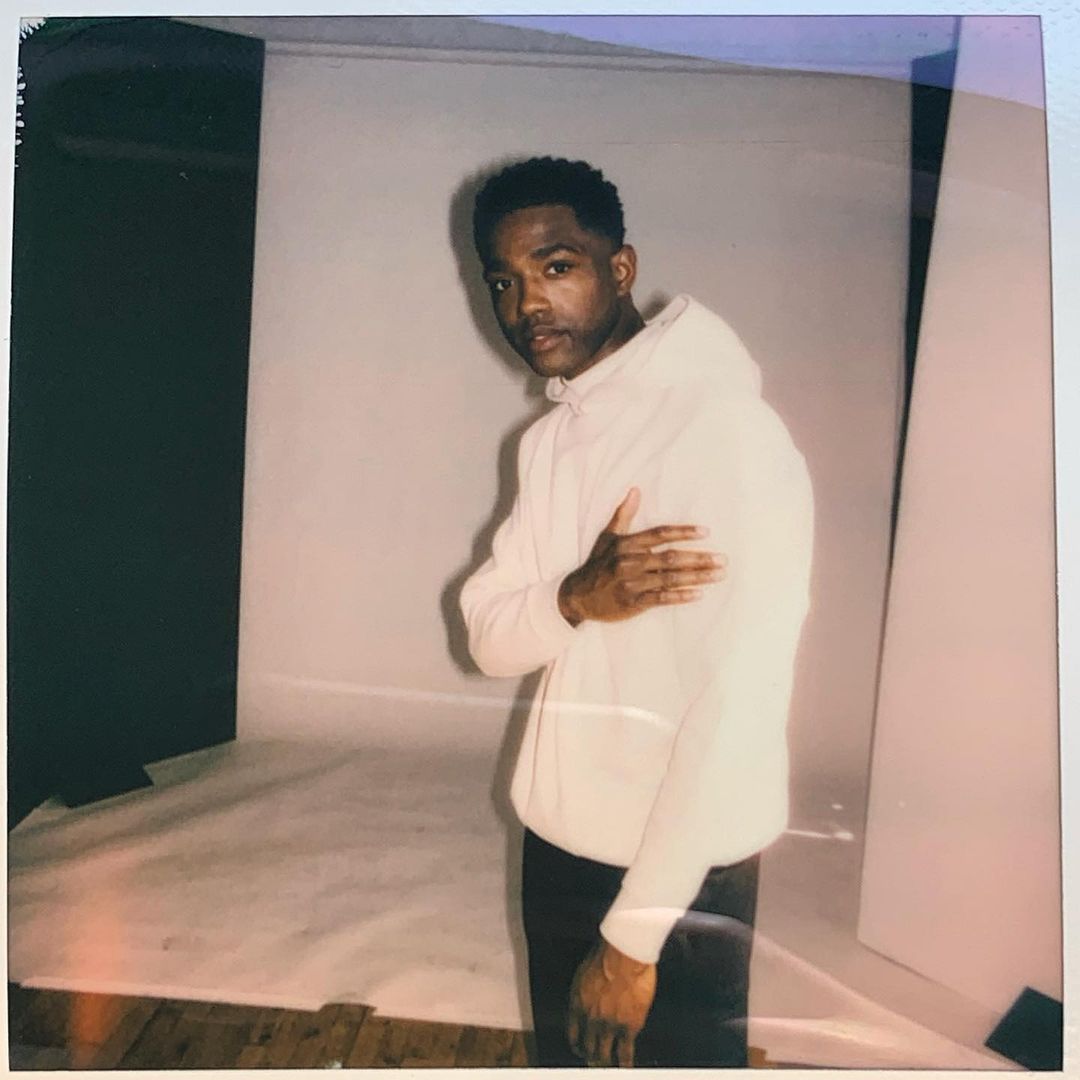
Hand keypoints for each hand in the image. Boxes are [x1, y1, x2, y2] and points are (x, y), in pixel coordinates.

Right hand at [558, 487, 725, 626]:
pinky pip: (661, 599)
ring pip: (669, 578)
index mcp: (626, 545)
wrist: (577, 596)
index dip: (683, 532)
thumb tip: (635, 490)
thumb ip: (623, 514)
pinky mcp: (632, 603)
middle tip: (722, 559)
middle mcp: (629, 562)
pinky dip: (680, 596)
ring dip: (696, 577)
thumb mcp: (607, 537)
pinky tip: (698, 594)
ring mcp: (631, 584)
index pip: (659, 534)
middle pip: (670, 558)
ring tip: (718, 575)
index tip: (706, 532)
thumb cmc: (597, 565)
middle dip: (699, 558)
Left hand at [568, 940, 656, 1066]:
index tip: (579, 1049)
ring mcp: (609, 1025)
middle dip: (590, 1055)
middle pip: (588, 1046)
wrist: (624, 953)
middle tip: (593, 1061)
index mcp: (577, 1004)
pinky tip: (625, 1067)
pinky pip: (625, 1051)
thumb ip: (585, 990)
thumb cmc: (606, 954)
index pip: (573, 1033)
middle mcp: (590, 1018)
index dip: (576, 1044)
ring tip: (607, 1066)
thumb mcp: (584, 971)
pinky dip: (625, 1062)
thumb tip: (587, 995)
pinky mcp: (629, 1027)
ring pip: (604, 1053)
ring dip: (605, 1061)